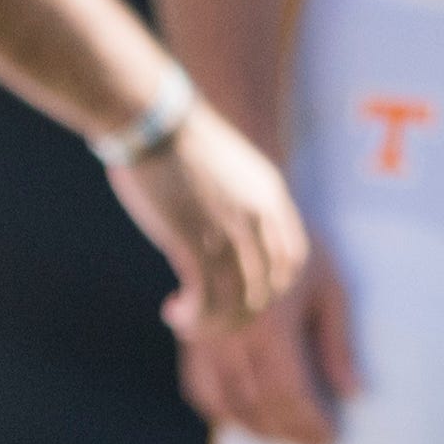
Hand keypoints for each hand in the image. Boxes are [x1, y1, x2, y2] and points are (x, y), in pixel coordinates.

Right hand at [110, 101, 309, 331]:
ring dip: (217, 323)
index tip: (244, 294)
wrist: (151, 119)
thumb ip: (236, 201)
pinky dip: (195, 316)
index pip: (292, 258)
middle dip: (244, 312)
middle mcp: (259, 217)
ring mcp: (229, 229)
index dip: (273, 286)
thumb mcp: (226, 169)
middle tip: (213, 317)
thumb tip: (225, 231)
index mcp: (271, 196)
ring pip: (240, 300)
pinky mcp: (194, 240)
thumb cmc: (177, 140)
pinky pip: (207, 297)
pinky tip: (175, 312)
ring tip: (191, 323)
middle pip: (270, 286)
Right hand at [178, 242, 360, 443]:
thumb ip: (338, 343)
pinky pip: (201, 389)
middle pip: (259, 408)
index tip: (327, 441)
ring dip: (256, 430)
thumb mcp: (328, 287)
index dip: (308, 427)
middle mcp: (234, 344)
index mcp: (272, 332)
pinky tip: (241, 416)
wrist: (227, 211)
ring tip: (281, 437)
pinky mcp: (191, 336)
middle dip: (287, 434)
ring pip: (227, 406)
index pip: (290, 398)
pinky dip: (221, 411)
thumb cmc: (286, 245)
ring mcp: (207, 342)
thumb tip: (352, 392)